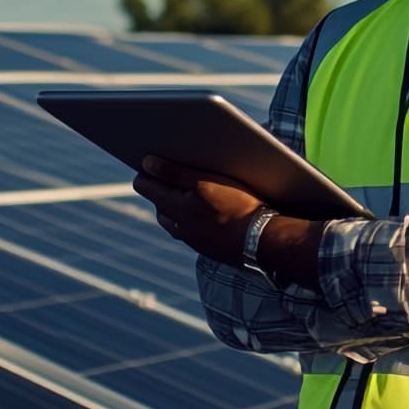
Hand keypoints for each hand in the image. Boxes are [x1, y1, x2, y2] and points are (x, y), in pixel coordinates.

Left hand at [132, 155, 265, 262]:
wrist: (264, 241)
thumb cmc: (238, 207)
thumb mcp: (206, 183)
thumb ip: (174, 173)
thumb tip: (146, 163)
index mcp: (174, 207)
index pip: (144, 186)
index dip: (147, 170)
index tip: (155, 160)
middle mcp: (178, 226)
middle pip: (158, 202)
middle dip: (163, 186)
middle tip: (179, 172)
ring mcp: (192, 239)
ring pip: (174, 218)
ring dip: (178, 204)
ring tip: (194, 191)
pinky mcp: (208, 248)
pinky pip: (191, 230)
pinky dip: (193, 219)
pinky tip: (210, 212)